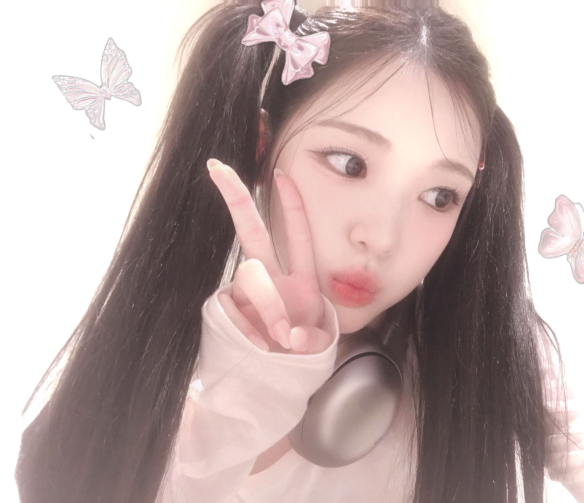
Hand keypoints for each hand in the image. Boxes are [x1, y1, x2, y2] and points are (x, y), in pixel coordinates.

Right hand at [207, 158, 331, 354]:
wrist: (272, 385)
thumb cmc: (299, 359)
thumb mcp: (319, 347)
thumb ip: (312, 340)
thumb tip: (289, 335)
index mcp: (300, 279)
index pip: (296, 234)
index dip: (290, 204)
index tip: (281, 172)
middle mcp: (271, 279)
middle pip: (252, 231)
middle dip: (236, 197)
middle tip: (218, 168)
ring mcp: (245, 294)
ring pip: (249, 276)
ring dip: (267, 303)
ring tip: (279, 338)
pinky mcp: (225, 311)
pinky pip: (230, 307)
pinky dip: (246, 326)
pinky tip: (259, 346)